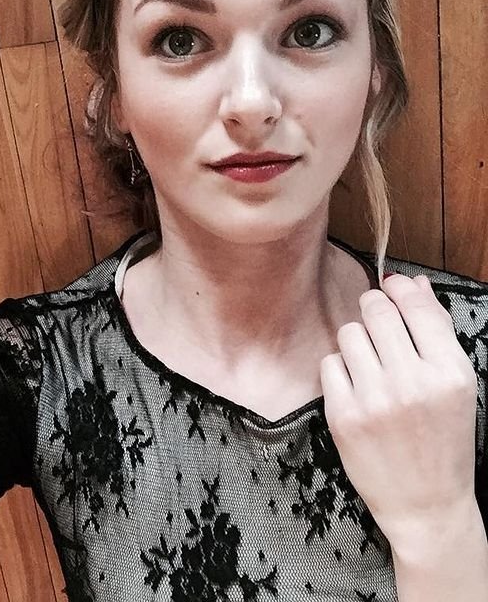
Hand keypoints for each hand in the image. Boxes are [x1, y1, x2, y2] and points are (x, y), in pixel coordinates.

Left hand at [319, 273, 478, 545]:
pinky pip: (329, 363)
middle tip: (375, 318)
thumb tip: (412, 282)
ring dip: (356, 341)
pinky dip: (340, 369)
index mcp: (450, 372)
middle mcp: (413, 383)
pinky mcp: (343, 415)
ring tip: (370, 364)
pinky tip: (356, 388)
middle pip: (376, 311)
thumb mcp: (456, 385)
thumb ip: (435, 330)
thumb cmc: (444, 438)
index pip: (415, 306)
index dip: (398, 288)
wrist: (425, 503)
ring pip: (348, 333)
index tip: (390, 285)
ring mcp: (374, 400)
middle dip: (372, 306)